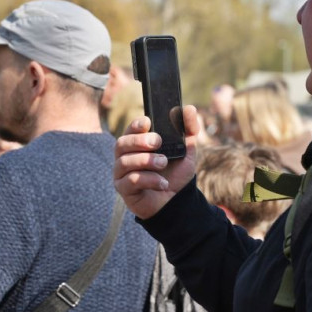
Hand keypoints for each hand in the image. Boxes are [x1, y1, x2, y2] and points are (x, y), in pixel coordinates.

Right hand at [113, 105, 199, 219]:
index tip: (147, 122)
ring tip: (163, 163)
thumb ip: (189, 130)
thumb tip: (189, 109)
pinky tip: (163, 183)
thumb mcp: (186, 151)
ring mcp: (121, 174)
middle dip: (139, 141)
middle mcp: (125, 157)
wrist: (176, 202)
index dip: (135, 125)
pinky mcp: (124, 189)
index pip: (129, 130)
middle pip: (121, 143)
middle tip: (158, 142)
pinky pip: (131, 181)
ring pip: (125, 162)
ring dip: (146, 161)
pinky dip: (149, 180)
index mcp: (137, 145)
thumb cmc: (175, 174)